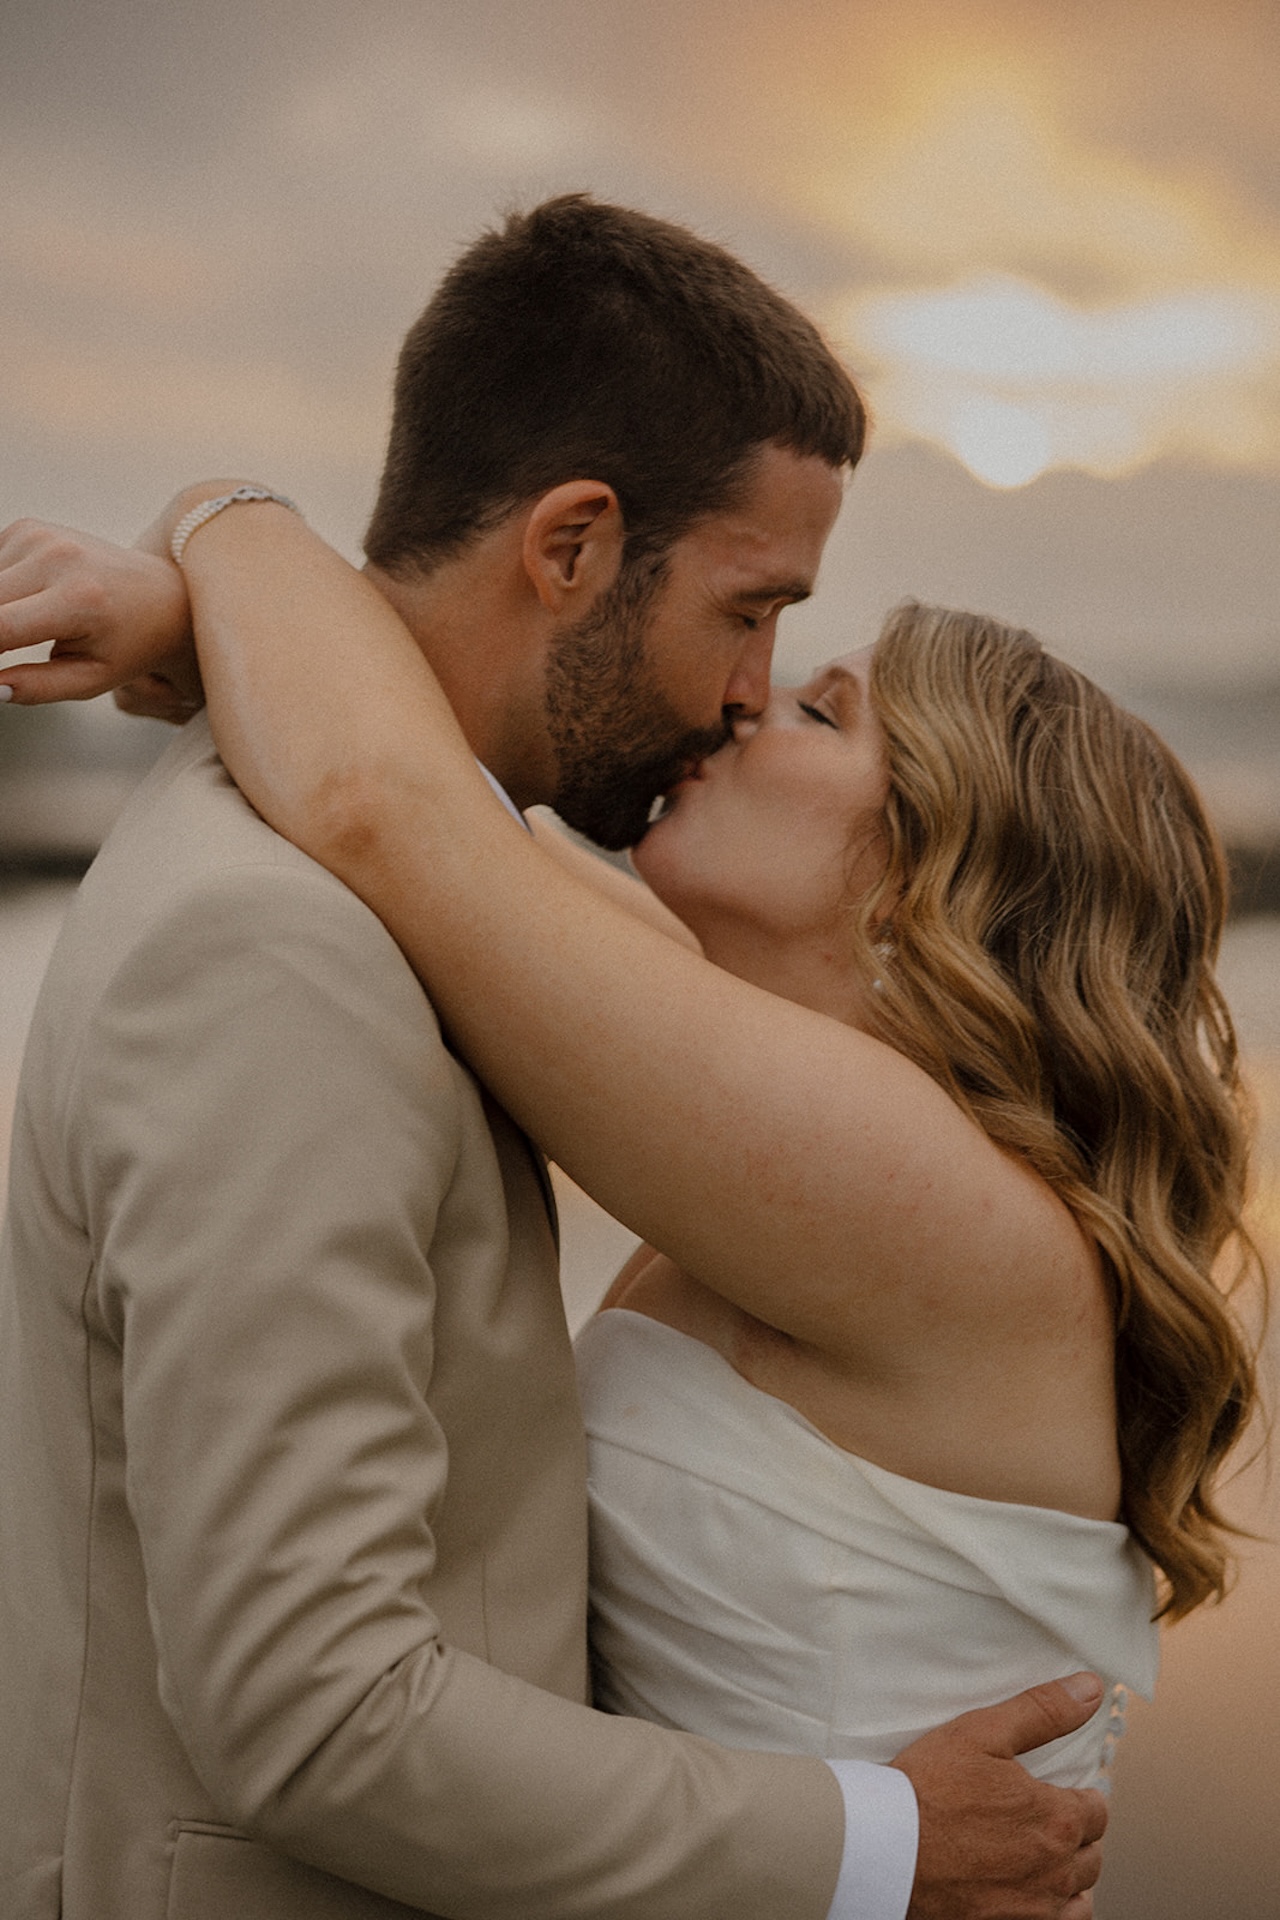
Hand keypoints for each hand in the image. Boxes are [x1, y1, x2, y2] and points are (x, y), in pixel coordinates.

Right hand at [0, 518, 200, 714]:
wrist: (160, 596)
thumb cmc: (130, 642)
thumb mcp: (93, 679)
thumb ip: (38, 687)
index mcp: (78, 599)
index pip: (0, 627)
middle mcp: (58, 558)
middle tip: (10, 652)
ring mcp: (41, 537)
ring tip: (30, 627)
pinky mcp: (28, 528)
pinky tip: (28, 599)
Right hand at [893, 1673, 1107, 1919]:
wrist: (884, 1849)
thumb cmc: (927, 1791)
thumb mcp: (983, 1732)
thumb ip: (1043, 1711)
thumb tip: (1090, 1690)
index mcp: (1056, 1819)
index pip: (1097, 1810)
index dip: (1079, 1797)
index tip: (1058, 1792)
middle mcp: (1055, 1870)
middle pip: (1091, 1855)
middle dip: (1075, 1836)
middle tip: (1044, 1821)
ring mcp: (1034, 1908)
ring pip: (1079, 1896)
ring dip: (1069, 1877)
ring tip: (1040, 1859)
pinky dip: (1053, 1911)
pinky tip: (1028, 1893)